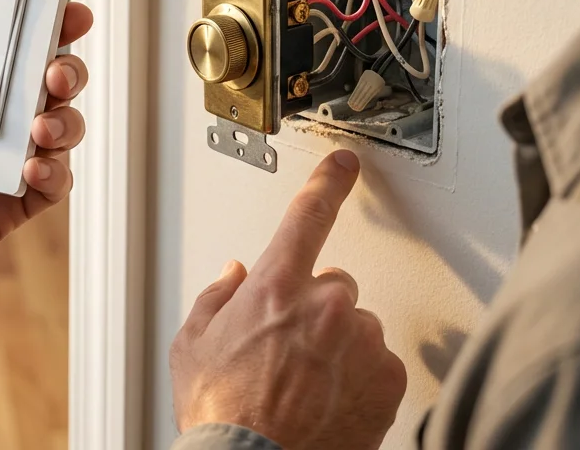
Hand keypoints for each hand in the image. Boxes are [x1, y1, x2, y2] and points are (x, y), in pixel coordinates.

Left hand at [0, 0, 92, 312]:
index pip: (19, 49)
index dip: (52, 29)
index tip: (71, 13)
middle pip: (54, 85)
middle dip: (70, 71)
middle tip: (55, 73)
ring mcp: (5, 164)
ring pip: (65, 131)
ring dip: (67, 122)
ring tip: (41, 129)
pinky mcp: (11, 205)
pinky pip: (54, 184)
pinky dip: (55, 173)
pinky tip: (32, 168)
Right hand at [169, 151, 406, 448]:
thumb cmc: (221, 414)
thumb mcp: (191, 344)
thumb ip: (215, 297)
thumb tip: (233, 278)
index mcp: (275, 287)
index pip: (307, 216)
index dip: (327, 183)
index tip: (344, 164)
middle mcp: (326, 307)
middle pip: (334, 282)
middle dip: (313, 305)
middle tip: (285, 346)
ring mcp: (362, 343)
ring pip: (358, 325)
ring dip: (338, 343)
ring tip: (304, 382)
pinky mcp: (388, 379)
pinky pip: (379, 362)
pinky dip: (360, 375)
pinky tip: (328, 399)